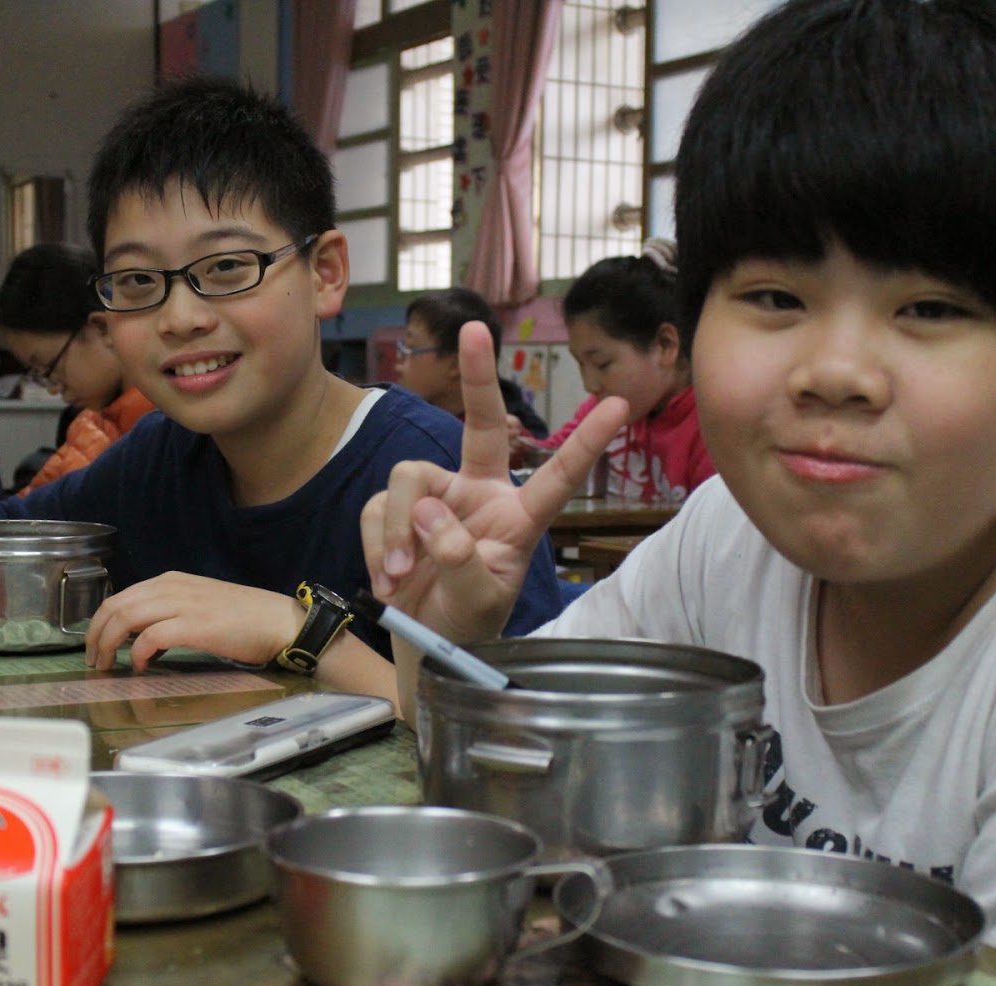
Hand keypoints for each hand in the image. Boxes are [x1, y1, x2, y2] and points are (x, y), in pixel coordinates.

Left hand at [84, 571, 305, 671]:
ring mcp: (183, 604)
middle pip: (115, 605)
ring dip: (109, 644)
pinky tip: (140, 668)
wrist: (280, 622)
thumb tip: (142, 640)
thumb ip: (170, 614)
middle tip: (93, 660)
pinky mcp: (195, 625)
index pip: (120, 596)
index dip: (100, 622)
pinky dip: (138, 653)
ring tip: (107, 666)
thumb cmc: (244, 619)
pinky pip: (150, 636)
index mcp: (171, 581)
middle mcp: (172, 587)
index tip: (96, 645)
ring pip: (126, 617)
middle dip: (95, 634)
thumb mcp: (199, 605)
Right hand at [361, 322, 626, 642]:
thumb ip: (459, 558)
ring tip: (396, 575)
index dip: (587, 442)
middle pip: (481, 424)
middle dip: (478, 375)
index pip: (558, 476)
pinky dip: (375, 544)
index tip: (620, 405)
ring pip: (409, 479)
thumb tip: (429, 511)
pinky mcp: (395, 512)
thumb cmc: (466, 623)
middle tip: (475, 328)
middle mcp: (479, 494)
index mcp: (518, 516)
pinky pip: (377, 511)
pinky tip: (385, 579)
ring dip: (396, 528)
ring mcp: (435, 499)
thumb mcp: (477, 600)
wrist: (423, 646)